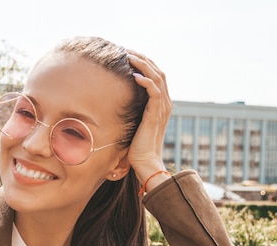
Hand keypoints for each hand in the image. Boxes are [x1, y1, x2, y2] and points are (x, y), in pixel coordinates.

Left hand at [126, 51, 172, 189]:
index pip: (156, 76)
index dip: (145, 63)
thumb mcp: (133, 124)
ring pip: (157, 77)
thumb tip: (112, 103)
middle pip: (158, 72)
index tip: (129, 56)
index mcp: (160, 104)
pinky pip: (154, 91)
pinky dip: (146, 81)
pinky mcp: (156, 114)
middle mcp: (164, 104)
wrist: (145, 162)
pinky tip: (134, 75)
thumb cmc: (136, 147)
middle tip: (127, 51)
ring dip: (143, 65)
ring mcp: (161, 108)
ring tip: (129, 56)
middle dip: (143, 59)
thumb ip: (130, 112)